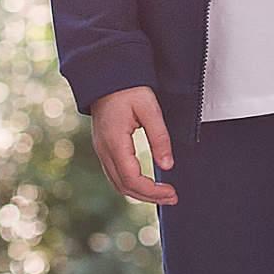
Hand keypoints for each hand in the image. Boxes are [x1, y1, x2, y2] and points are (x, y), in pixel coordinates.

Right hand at [90, 86, 177, 204]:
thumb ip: (160, 137)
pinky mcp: (103, 147)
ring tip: (163, 194)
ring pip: (117, 183)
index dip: (152, 191)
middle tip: (173, 197)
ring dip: (139, 193)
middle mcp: (104, 150)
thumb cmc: (129, 88)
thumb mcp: (150, 109)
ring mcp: (101, 149)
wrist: (107, 76)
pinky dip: (130, 184)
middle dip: (149, 197)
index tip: (172, 192)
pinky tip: (146, 184)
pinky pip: (114, 174)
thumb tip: (168, 165)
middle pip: (124, 186)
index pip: (132, 179)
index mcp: (115, 142)